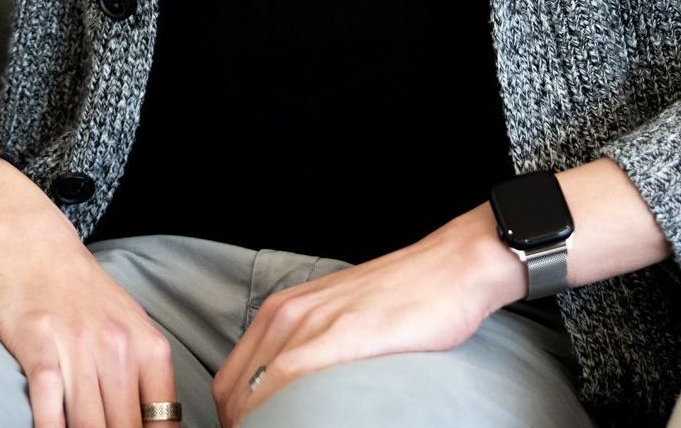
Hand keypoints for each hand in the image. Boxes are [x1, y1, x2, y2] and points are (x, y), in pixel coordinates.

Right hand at [0, 232, 179, 427]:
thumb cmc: (82, 294)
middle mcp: (118, 348)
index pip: (162, 421)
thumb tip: (157, 426)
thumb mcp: (128, 327)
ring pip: (88, 426)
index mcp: (148, 346)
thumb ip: (143, 377)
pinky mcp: (39, 348)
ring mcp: (78, 348)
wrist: (33, 246)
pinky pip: (49, 408)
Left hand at [211, 203, 517, 425]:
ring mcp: (312, 321)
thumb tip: (291, 391)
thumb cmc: (403, 298)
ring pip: (252, 391)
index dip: (236, 417)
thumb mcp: (338, 318)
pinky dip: (281, 412)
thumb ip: (309, 346)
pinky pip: (287, 378)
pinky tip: (300, 425)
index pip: (230, 380)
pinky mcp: (341, 333)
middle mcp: (288, 312)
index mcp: (282, 309)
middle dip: (243, 424)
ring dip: (258, 423)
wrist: (450, 267)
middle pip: (232, 392)